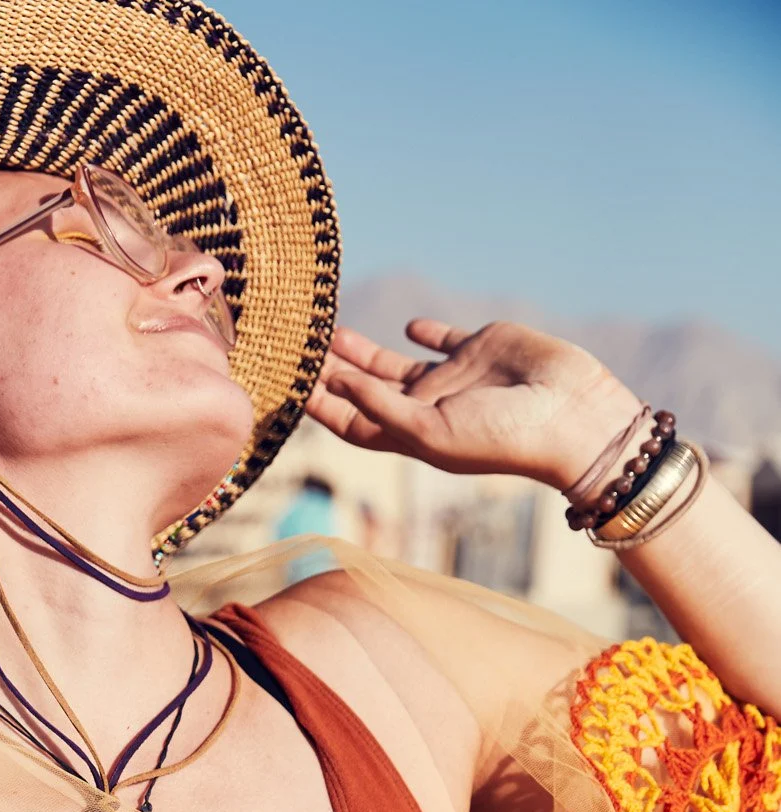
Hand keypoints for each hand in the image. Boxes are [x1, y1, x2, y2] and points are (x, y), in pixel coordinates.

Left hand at [306, 318, 644, 490]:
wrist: (571, 416)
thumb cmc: (502, 439)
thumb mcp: (433, 431)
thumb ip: (383, 408)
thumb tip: (336, 385)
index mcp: (412, 436)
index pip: (353, 422)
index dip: (321, 405)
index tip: (288, 383)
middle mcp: (428, 408)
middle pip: (366, 390)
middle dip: (332, 373)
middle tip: (296, 348)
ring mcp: (455, 378)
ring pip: (396, 363)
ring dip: (362, 351)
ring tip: (330, 332)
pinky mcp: (482, 348)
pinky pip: (445, 340)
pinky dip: (425, 332)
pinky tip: (407, 326)